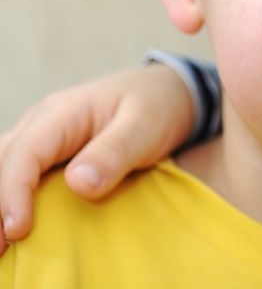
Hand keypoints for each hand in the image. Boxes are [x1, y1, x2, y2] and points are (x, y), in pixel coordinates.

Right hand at [0, 64, 193, 253]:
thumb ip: (114, 153)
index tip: (18, 230)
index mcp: (63, 113)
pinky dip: (11, 197)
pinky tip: (14, 223)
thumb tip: (79, 184)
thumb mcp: (145, 126)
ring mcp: (41, 137)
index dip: (14, 193)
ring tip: (2, 245)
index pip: (25, 154)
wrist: (166, 91)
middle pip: (2, 163)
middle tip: (0, 250)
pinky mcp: (47, 153)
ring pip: (3, 166)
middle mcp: (41, 123)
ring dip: (0, 202)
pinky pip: (19, 172)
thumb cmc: (156, 105)